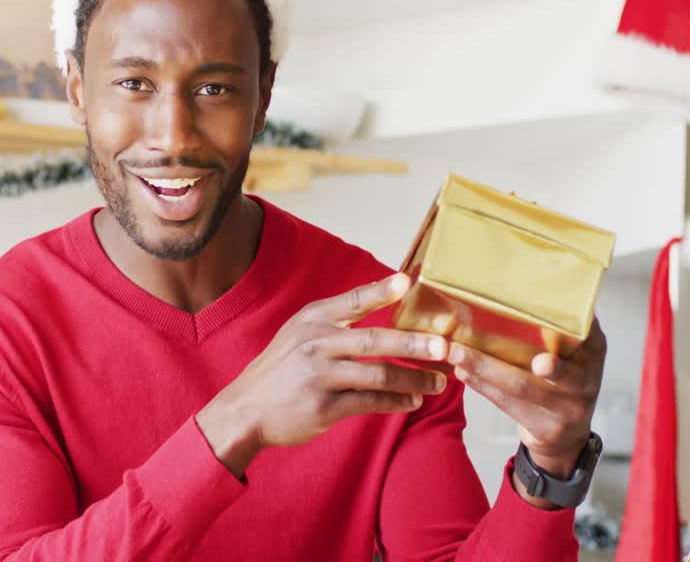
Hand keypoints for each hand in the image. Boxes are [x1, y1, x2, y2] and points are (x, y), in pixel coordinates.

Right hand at [196, 273, 450, 477]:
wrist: (245, 409)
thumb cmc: (281, 369)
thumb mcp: (299, 333)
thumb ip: (336, 320)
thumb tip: (384, 301)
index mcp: (312, 320)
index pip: (352, 300)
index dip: (381, 290)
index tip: (408, 281)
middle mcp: (315, 344)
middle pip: (374, 340)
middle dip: (414, 343)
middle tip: (444, 347)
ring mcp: (319, 377)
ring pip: (378, 375)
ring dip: (414, 379)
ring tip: (438, 383)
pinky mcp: (323, 407)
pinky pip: (369, 402)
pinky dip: (396, 402)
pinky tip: (413, 401)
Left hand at [446, 316, 605, 507]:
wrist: (568, 436)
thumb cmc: (564, 380)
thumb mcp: (575, 354)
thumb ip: (560, 328)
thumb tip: (521, 288)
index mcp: (594, 351)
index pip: (584, 332)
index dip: (564, 323)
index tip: (536, 312)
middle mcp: (586, 380)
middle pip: (545, 365)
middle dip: (504, 354)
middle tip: (467, 344)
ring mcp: (570, 408)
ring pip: (519, 386)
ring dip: (483, 368)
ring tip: (455, 354)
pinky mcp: (548, 428)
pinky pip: (509, 404)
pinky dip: (483, 387)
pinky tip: (463, 372)